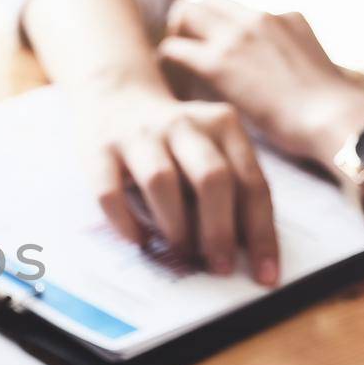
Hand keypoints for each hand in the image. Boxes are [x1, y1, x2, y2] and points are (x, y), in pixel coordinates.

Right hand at [82, 86, 281, 282]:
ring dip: (175, 226)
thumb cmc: (173, 136)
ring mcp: (138, 135)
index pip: (251, 183)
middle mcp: (182, 125)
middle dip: (219, 231)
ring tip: (182, 253)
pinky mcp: (99, 150)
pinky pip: (110, 192)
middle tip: (221, 267)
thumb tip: (245, 249)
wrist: (115, 91)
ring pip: (161, 181)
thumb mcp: (211, 144)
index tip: (264, 273)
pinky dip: (126, 223)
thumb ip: (231, 184)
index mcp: (222, 124)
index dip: (260, 232)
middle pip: (211, 178)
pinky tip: (139, 240)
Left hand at [159, 0, 363, 167]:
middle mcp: (257, 17)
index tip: (208, 42)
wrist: (334, 117)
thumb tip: (283, 71)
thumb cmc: (330, 108)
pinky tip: (169, 83)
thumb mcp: (315, 66)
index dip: (216, 23)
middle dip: (188, 21)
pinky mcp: (217, 63)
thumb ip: (294, 54)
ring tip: (171, 63)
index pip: (236, 6)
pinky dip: (166, 63)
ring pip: (184, 14)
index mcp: (284, 17)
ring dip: (174, 35)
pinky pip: (173, 49)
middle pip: (205, 0)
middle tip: (182, 49)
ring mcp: (235, 37)